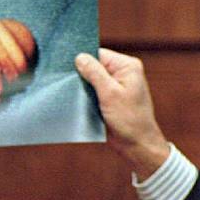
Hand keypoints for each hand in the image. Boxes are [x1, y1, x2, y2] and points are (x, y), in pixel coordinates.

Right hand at [75, 48, 169, 179]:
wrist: (136, 145)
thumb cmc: (129, 119)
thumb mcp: (110, 93)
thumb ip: (95, 73)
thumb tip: (80, 57)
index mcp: (127, 66)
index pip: (99, 54)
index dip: (83, 59)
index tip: (65, 64)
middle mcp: (122, 73)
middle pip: (94, 66)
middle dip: (81, 74)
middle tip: (64, 79)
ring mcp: (115, 86)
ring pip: (91, 80)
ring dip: (81, 87)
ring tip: (69, 91)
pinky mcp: (109, 99)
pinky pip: (92, 92)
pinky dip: (84, 96)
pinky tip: (73, 99)